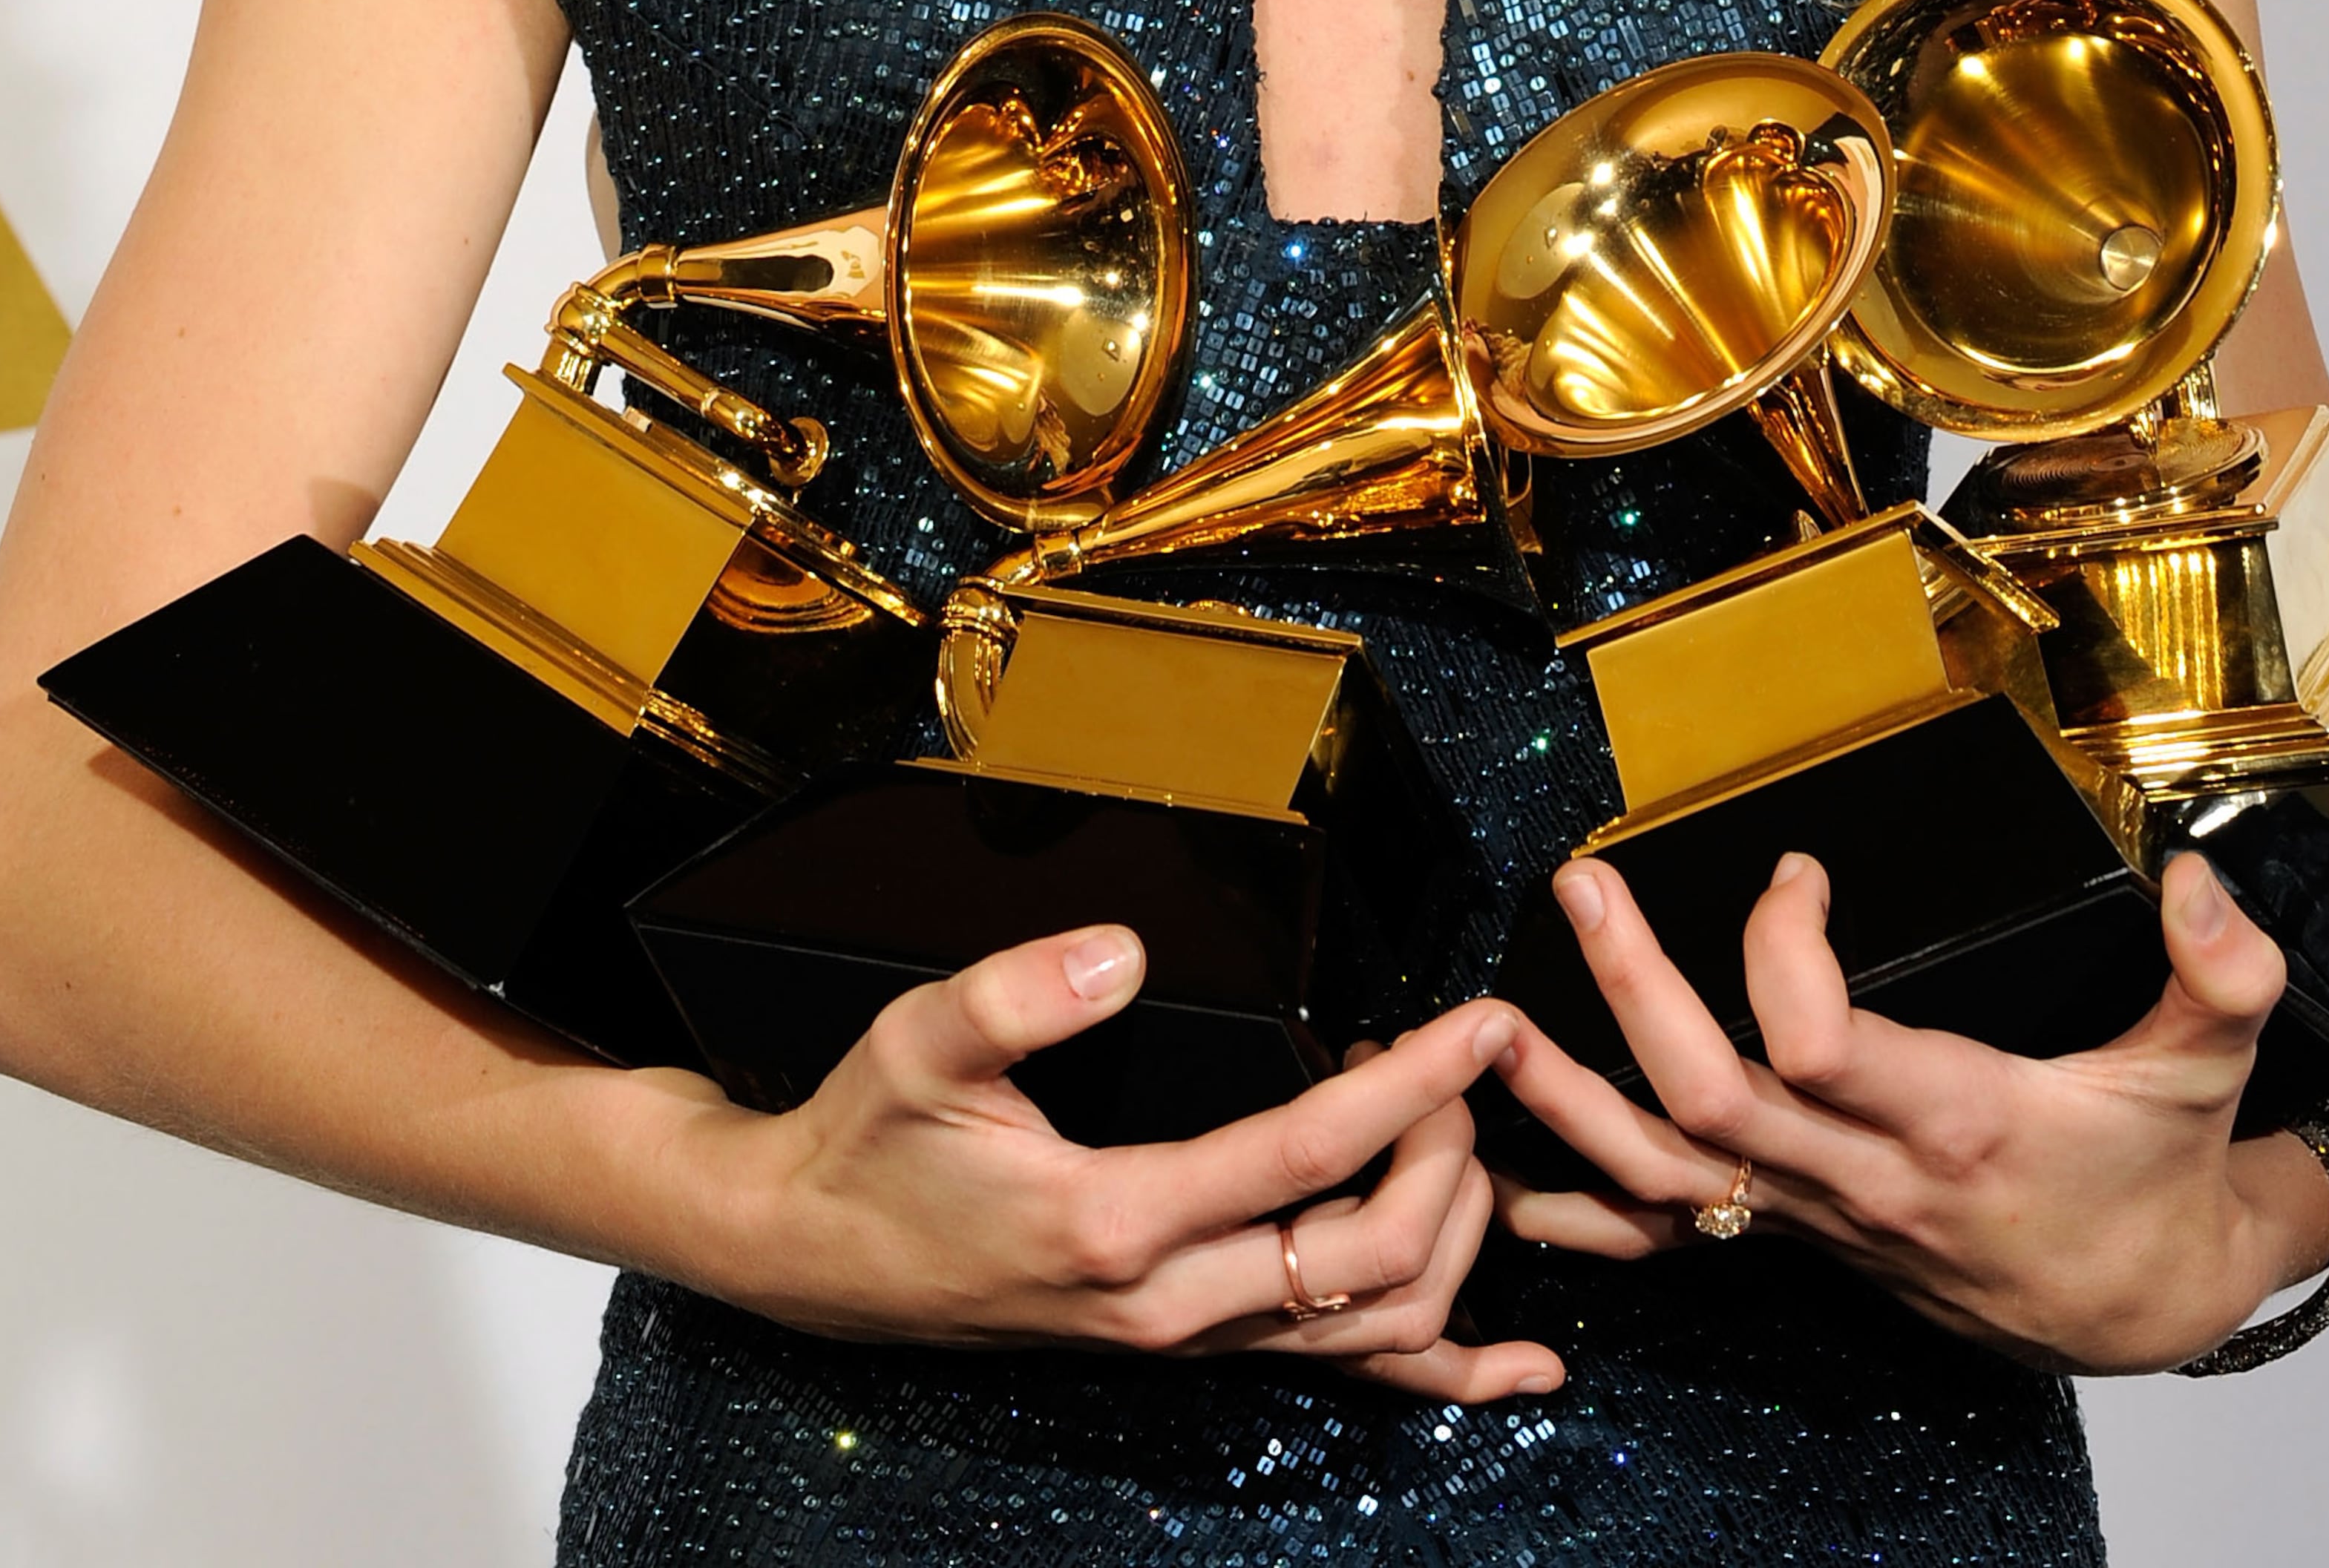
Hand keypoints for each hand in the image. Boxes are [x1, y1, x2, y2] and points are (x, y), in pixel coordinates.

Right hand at [659, 922, 1564, 1400]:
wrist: (810, 1250)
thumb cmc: (870, 1141)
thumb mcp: (918, 1043)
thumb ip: (1019, 993)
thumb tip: (1124, 951)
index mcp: (1115, 1220)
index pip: (1307, 1155)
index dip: (1411, 1088)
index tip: (1479, 1025)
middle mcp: (1165, 1302)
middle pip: (1374, 1261)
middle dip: (1450, 1157)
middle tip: (1462, 1065)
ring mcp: (1182, 1337)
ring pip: (1375, 1330)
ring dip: (1453, 1238)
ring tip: (1466, 1138)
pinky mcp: (1184, 1344)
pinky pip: (1339, 1376)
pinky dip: (1441, 1375)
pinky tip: (1519, 1366)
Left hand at [1489, 848, 2328, 1372]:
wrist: (2144, 1304)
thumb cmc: (2155, 1173)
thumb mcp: (2209, 1067)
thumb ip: (2222, 973)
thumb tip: (2200, 877)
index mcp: (1954, 1122)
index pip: (1823, 1047)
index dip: (1785, 950)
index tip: (1796, 867)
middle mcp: (1868, 1178)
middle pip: (1713, 1101)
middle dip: (1630, 994)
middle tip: (1582, 890)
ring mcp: (1821, 1217)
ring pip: (1665, 1178)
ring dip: (1568, 1103)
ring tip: (1487, 1027)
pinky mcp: (1801, 1235)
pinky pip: (1676, 1234)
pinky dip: (1588, 1210)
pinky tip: (1509, 1180)